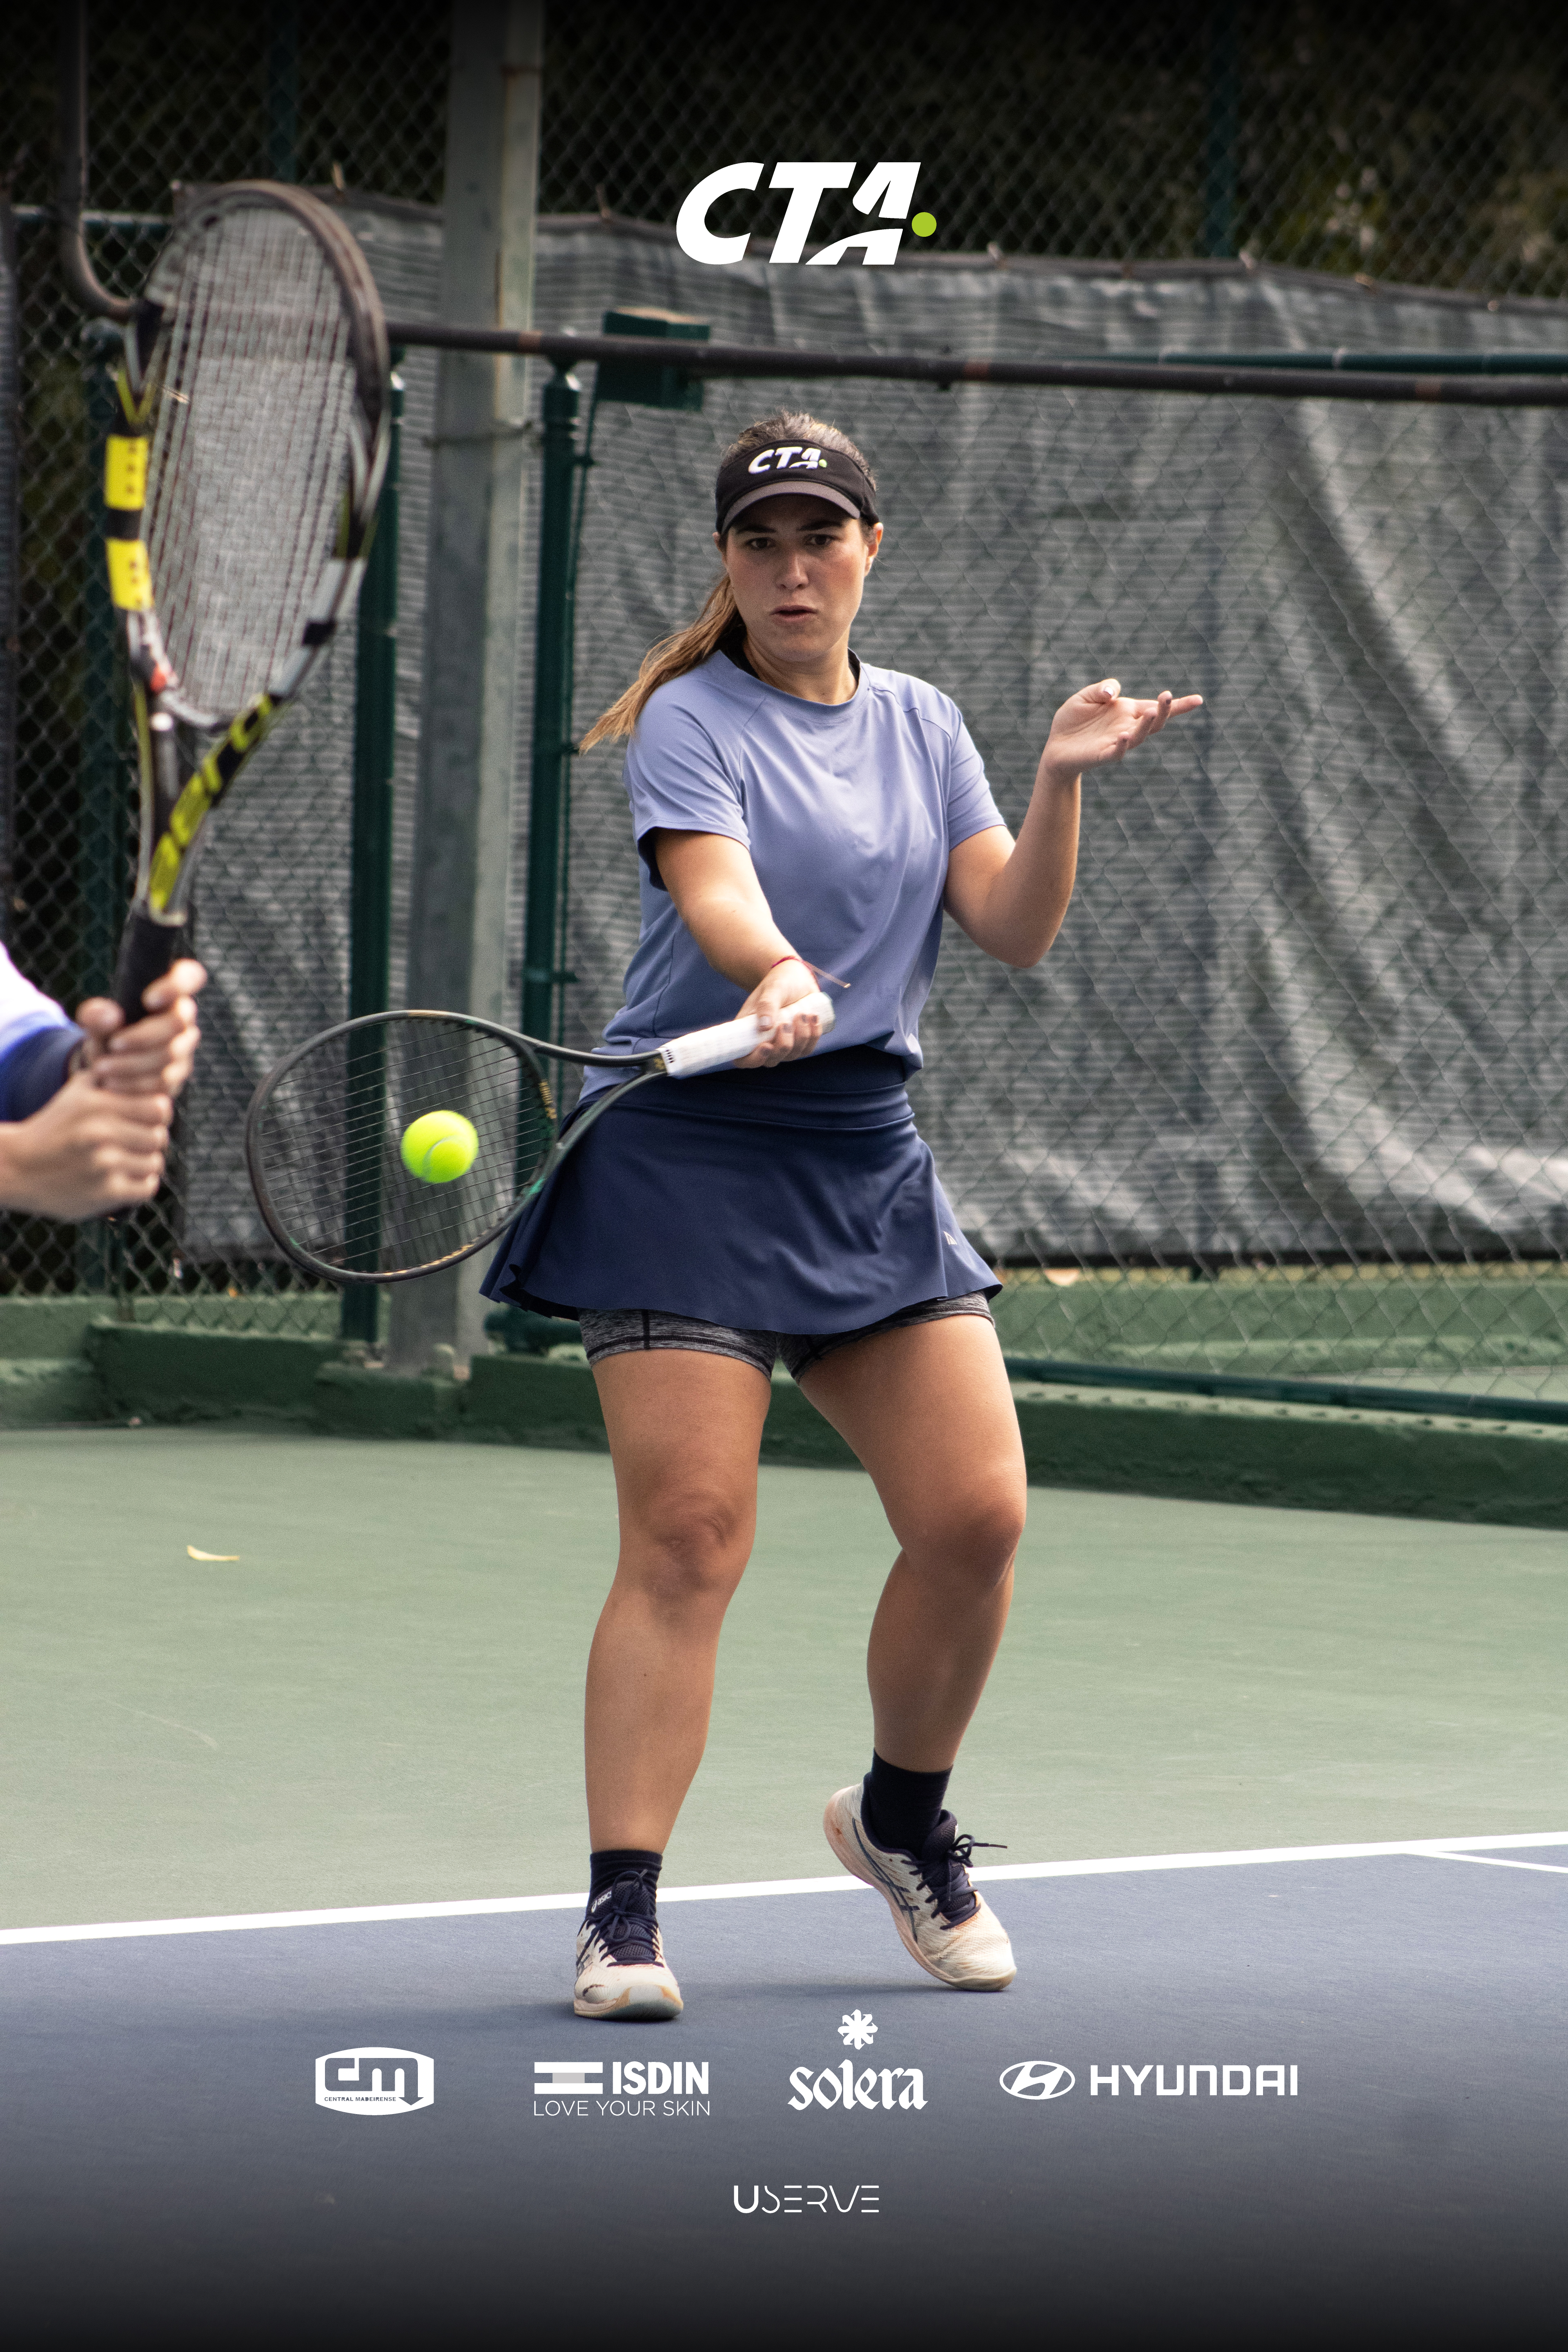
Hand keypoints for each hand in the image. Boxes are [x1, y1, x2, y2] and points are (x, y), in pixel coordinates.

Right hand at [0, 1072, 169, 1218]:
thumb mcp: (75, 1093)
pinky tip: (123, 1177)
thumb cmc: (53, 1128)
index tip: (145, 1119)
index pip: (159, 1107)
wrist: (17, 1168)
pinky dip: (139, 1184)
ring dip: (143, 1163)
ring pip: (154, 1162)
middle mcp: (101, 1133)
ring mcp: (104, 1165)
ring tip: (125, 1160)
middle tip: (134, 1142)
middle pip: (159, 1136)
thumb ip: (110, 1077)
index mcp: (97, 1105)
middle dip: (149, 1139)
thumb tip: (149, 1072)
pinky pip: (146, 1187)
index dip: (157, 1114)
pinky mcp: (105, 1193)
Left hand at [74, 957, 206, 1098]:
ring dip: (132, 1063)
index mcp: (167, 994)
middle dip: (142, 1036)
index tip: (148, 999)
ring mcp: (183, 1048)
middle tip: (112, 1044)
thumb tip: (109, 1015)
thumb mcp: (95, 1024)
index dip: (177, 985)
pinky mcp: (177, 1075)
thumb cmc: (106, 1035)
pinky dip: (134, 1083)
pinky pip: (163, 1080)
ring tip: (101, 1068)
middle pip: (177, 1023)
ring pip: (169, 1055)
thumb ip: (96, 1015)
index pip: (190, 976)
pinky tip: (112, 1084)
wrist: (108, 1069)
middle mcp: (182, 1019)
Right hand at [734, 955, 825, 1069]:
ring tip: (803, 1013)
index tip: (766, 1046)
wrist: (797, 978)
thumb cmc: (779, 982)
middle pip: (771, 1061)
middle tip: (787, 1023)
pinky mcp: (800, 1041)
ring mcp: (782, 1043)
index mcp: (747, 1032)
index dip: (753, 1060)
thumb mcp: (772, 989)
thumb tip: (764, 1027)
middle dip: (783, 1046)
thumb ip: (766, 1004)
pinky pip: (807, 1049)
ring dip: (800, 1037)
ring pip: (791, 1056)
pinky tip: (814, 1018)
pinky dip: (813, 1036)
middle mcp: (763, 1042)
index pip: (744, 1059)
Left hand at [1042, 678, 1202, 779]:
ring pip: (1139, 736)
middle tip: (1167, 697)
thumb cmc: (1074, 719)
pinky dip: (1122, 746)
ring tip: (1152, 712)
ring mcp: (1117, 743)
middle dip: (1164, 710)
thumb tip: (1114, 692)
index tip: (1199, 700)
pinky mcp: (1102, 755)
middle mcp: (1128, 727)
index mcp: (1128, 712)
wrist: (1055, 745)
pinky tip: (1124, 736)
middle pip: (1154, 722)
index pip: (1157, 708)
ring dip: (1146, 726)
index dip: (1179, 705)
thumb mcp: (1087, 696)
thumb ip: (1103, 688)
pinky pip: (1116, 752)